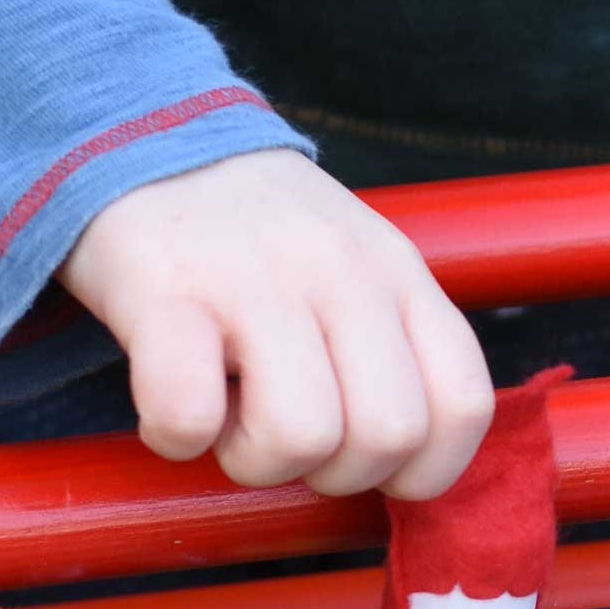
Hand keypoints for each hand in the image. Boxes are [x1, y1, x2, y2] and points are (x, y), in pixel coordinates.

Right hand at [60, 149, 495, 498]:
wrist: (146, 135)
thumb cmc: (258, 242)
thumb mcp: (358, 269)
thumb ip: (395, 350)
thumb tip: (405, 465)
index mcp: (399, 276)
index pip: (463, 406)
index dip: (422, 469)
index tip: (367, 462)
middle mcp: (341, 273)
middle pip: (387, 436)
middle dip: (334, 473)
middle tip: (286, 436)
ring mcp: (255, 280)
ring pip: (301, 437)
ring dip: (255, 460)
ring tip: (227, 417)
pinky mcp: (165, 292)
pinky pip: (188, 415)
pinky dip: (175, 437)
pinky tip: (169, 405)